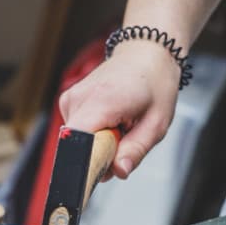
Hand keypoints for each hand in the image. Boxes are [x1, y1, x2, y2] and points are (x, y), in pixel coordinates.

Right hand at [58, 43, 181, 178]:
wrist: (145, 52)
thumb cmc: (155, 83)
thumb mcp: (156, 123)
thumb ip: (136, 150)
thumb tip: (118, 172)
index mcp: (101, 101)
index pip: (77, 144)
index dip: (90, 164)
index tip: (107, 170)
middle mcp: (79, 98)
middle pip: (78, 147)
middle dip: (102, 154)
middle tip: (126, 137)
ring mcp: (70, 99)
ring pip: (78, 141)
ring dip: (100, 142)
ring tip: (120, 123)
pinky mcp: (68, 101)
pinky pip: (78, 131)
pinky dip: (95, 132)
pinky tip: (111, 117)